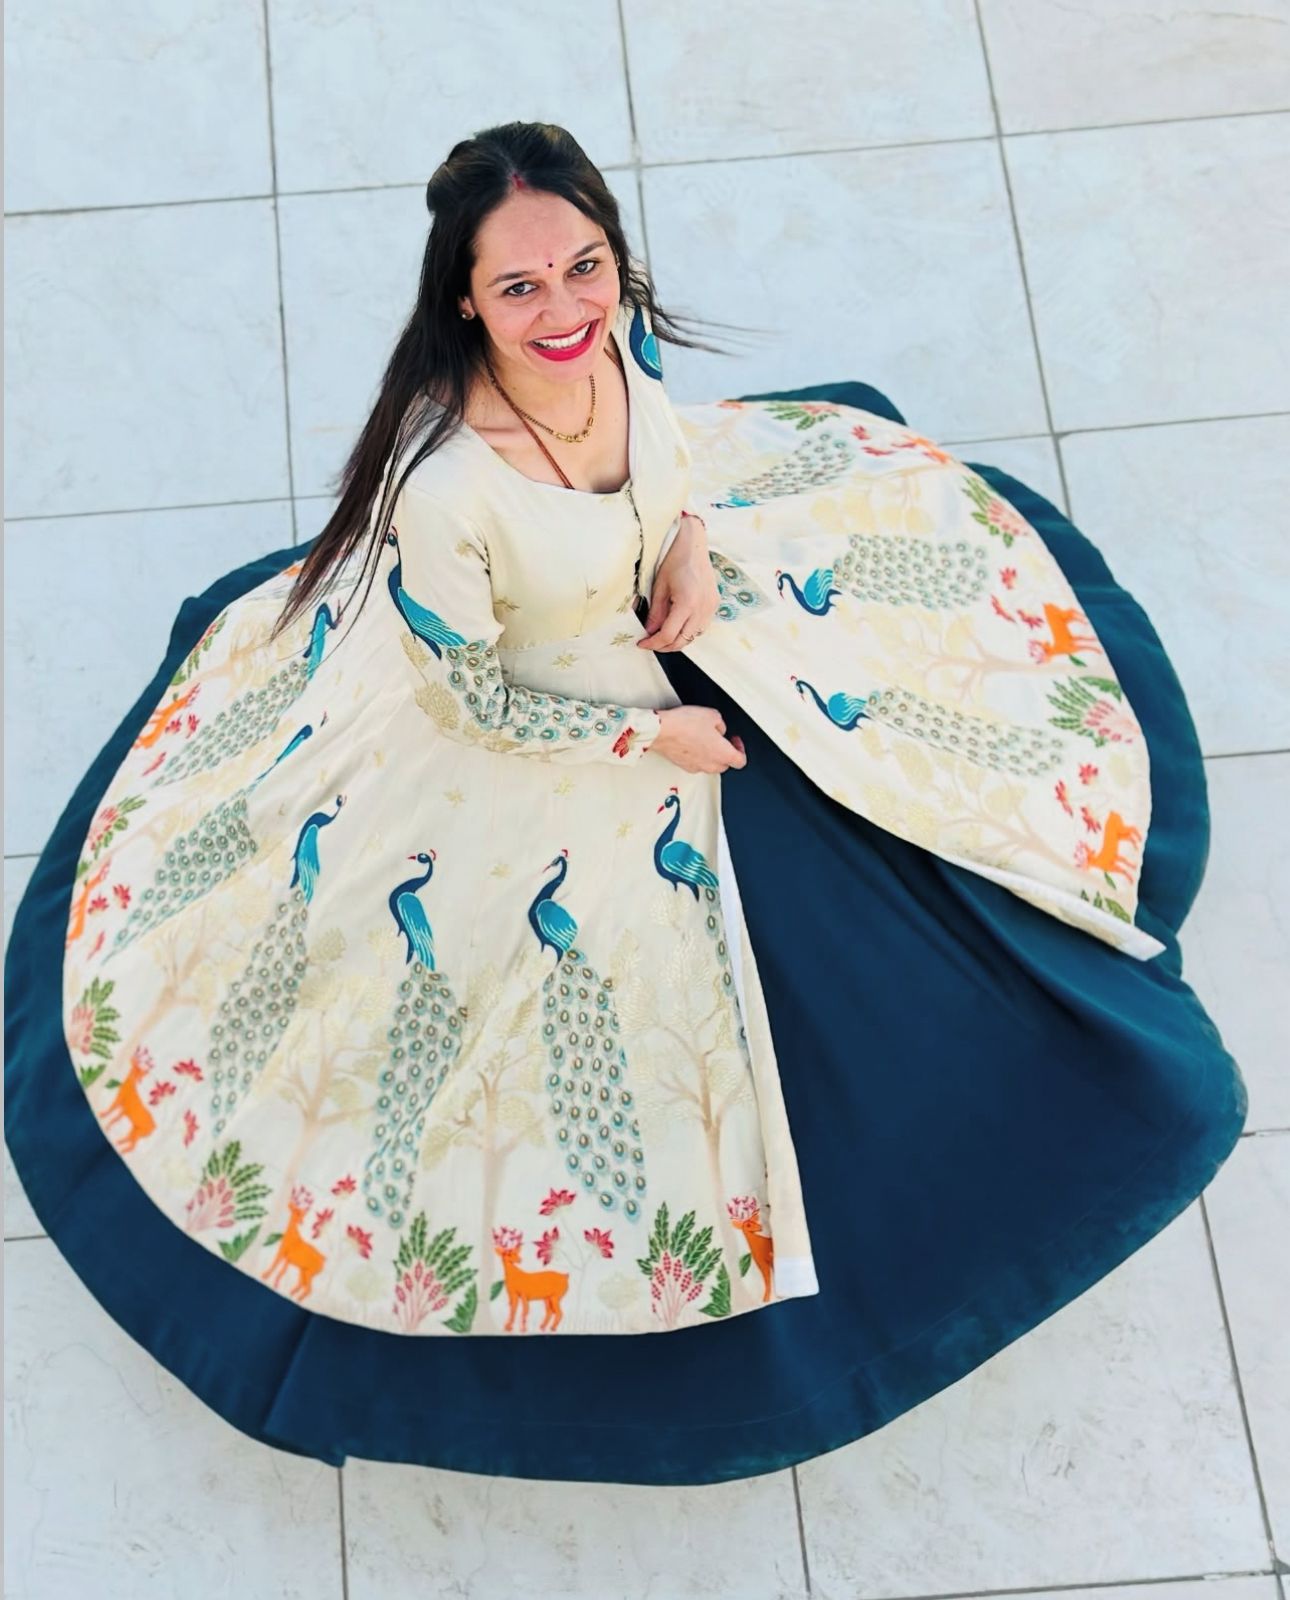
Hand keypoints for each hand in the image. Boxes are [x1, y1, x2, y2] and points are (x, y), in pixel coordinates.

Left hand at [636, 512, 718, 651]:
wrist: (693, 545)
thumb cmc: (674, 560)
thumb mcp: (659, 587)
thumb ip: (655, 612)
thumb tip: (650, 631)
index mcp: (687, 603)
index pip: (669, 635)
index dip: (653, 643)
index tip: (642, 643)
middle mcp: (702, 609)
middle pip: (683, 641)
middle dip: (664, 646)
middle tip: (650, 643)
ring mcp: (711, 608)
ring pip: (693, 637)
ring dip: (677, 640)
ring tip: (662, 635)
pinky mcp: (714, 605)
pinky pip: (701, 627)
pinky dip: (688, 631)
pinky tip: (677, 625)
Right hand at [651, 707, 746, 773]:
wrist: (662, 731)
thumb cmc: (685, 725)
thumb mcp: (712, 715)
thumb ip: (721, 724)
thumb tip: (718, 728)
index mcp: (723, 754)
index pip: (741, 761)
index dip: (740, 750)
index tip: (735, 741)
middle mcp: (711, 764)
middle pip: (725, 765)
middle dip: (725, 753)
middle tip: (721, 740)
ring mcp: (696, 767)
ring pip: (710, 765)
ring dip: (711, 755)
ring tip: (705, 740)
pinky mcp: (683, 765)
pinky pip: (696, 764)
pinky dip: (697, 756)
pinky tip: (692, 743)